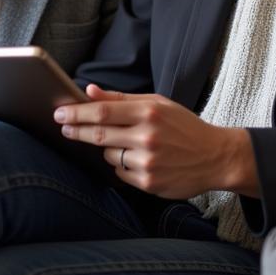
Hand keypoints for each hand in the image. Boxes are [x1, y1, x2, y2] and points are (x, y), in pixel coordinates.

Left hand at [54, 84, 258, 198]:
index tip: (59, 112)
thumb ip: (121, 99)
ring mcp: (148, 162)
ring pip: (108, 155)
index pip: (102, 111)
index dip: (77, 112)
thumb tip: (89, 91)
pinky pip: (121, 172)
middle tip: (63, 126)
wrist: (216, 157)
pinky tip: (138, 158)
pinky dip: (122, 164)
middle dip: (76, 130)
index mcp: (149, 112)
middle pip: (99, 134)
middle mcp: (147, 137)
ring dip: (106, 148)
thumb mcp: (157, 104)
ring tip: (125, 143)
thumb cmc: (184, 126)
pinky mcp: (149, 182)